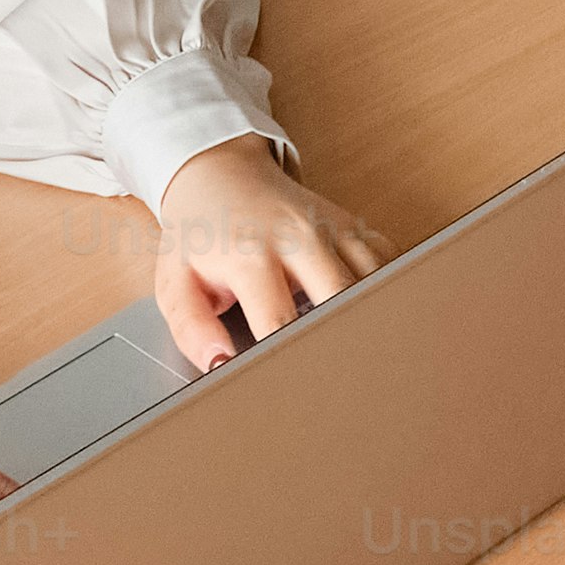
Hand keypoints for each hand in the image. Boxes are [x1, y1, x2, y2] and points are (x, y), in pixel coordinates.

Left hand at [149, 136, 385, 367]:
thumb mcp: (175, 283)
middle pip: (343, 301)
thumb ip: (193, 330)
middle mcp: (299, 238)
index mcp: (251, 256)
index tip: (292, 390)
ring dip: (372, 318)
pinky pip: (390, 262)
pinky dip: (388, 290)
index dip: (288, 364)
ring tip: (365, 356)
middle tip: (343, 383)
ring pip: (377, 281)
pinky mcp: (352, 224)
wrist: (218, 174)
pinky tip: (374, 314)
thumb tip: (220, 365)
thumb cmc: (198, 235)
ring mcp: (332, 228)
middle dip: (344, 346)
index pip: (280, 324)